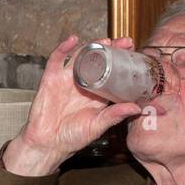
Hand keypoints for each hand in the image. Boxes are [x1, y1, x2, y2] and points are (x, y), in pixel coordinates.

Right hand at [2, 34, 143, 175]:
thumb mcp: (97, 126)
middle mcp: (83, 84)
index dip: (123, 63)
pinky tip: (73, 40)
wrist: (47, 144)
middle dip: (112, 50)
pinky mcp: (51, 78)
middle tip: (125, 42)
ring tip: (105, 40)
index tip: (135, 55)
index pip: (113, 74)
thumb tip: (137, 108)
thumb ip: (115, 115)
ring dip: (93, 46)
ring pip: (81, 56)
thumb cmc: (72, 138)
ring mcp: (67, 80)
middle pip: (99, 61)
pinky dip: (63, 48)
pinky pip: (56, 59)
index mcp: (97, 95)